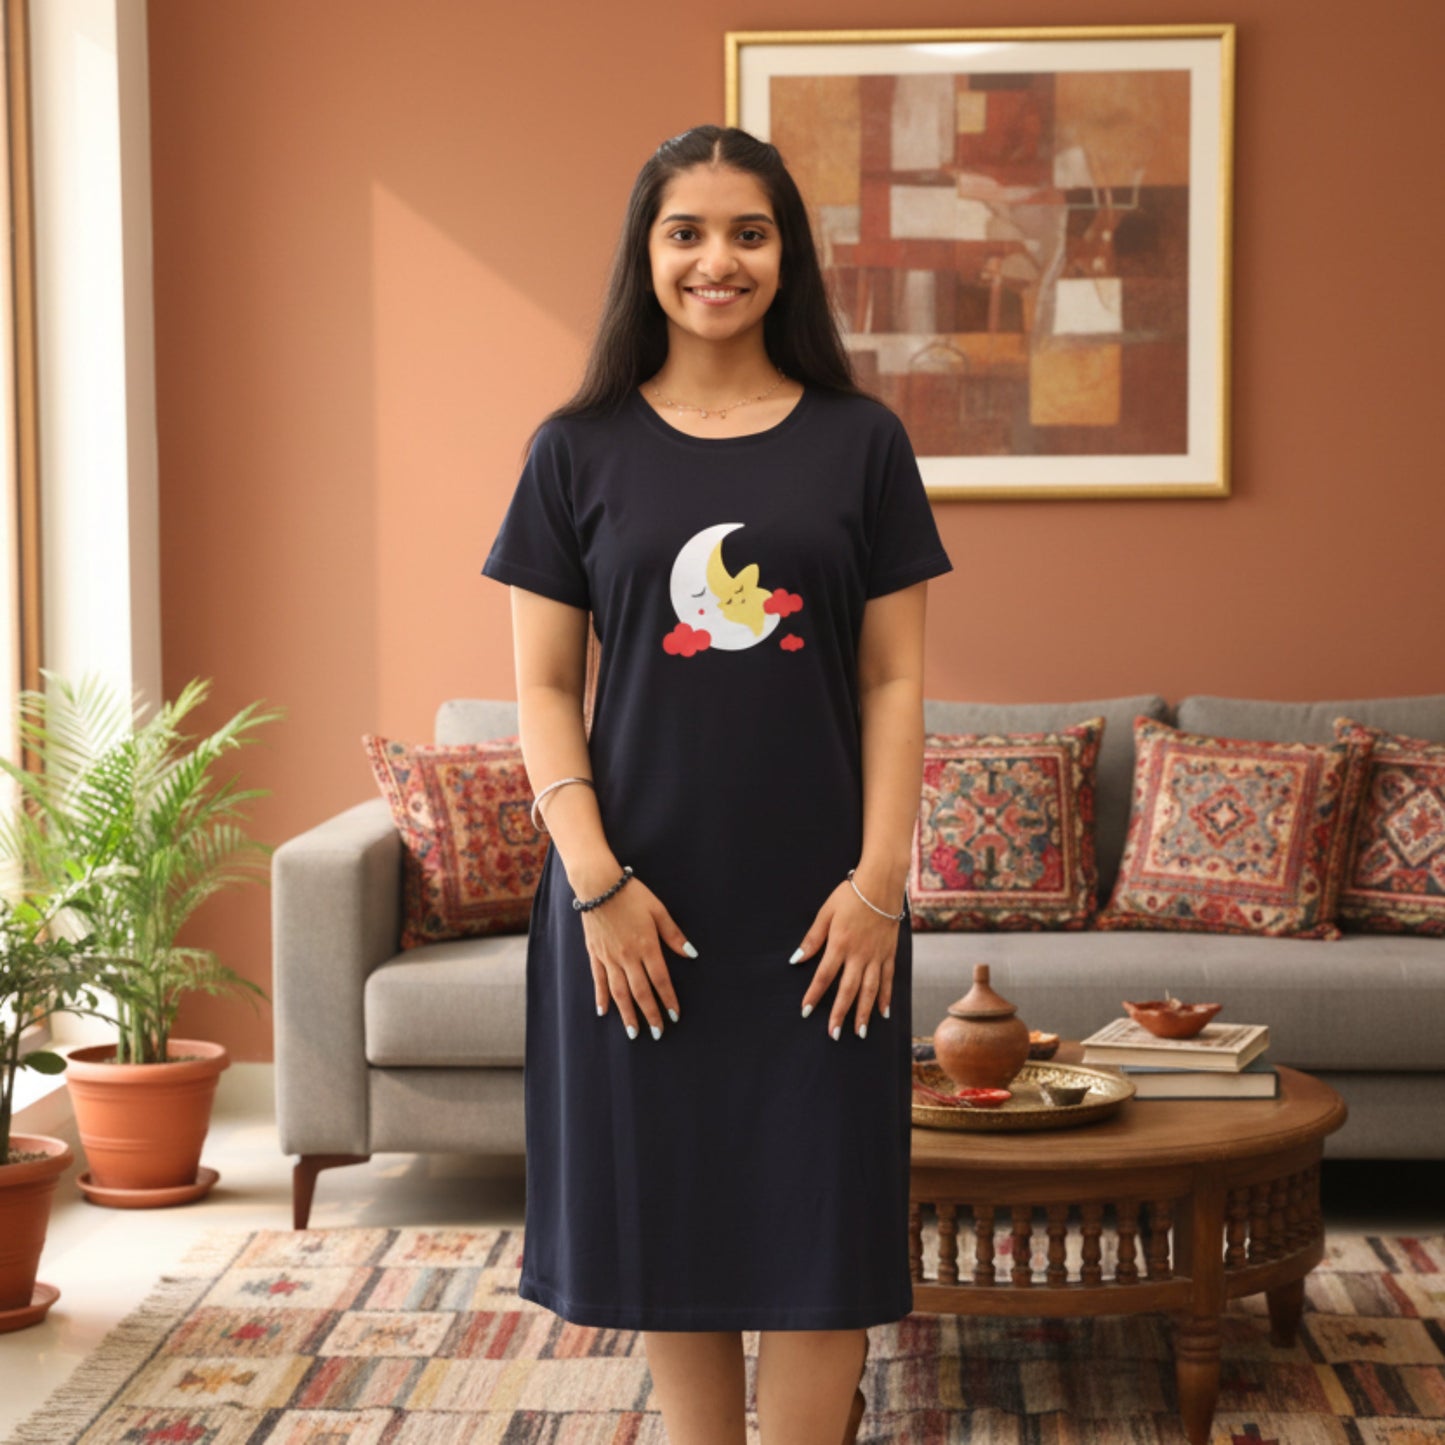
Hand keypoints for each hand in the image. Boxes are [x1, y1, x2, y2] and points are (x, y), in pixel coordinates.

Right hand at [579, 874, 694, 1040]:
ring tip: (634, 1033)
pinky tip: (604, 1012)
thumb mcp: (658, 910)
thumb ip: (674, 935)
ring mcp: (609, 957)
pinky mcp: (595, 954)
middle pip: (640, 992)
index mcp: (646, 946)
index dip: (668, 1000)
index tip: (674, 1016)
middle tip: (657, 1034)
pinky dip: (601, 997)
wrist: (598, 885)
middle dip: (650, 1014)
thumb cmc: (632, 895)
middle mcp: (627, 957)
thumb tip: (691, 954)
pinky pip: (598, 980)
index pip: (660, 980)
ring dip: (627, 1014)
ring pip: (619, 992)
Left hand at [791, 878, 899, 1039]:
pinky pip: (888, 980)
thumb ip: (813, 938)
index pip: (824, 977)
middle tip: (833, 1035)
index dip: (814, 995)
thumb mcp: (826, 913)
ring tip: (858, 1033)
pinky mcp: (889, 953)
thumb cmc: (850, 895)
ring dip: (863, 1013)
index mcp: (840, 944)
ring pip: (870, 990)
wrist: (881, 883)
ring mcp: (876, 956)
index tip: (805, 1011)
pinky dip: (885, 997)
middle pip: (848, 990)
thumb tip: (796, 959)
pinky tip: (882, 1013)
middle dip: (839, 1014)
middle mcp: (859, 954)